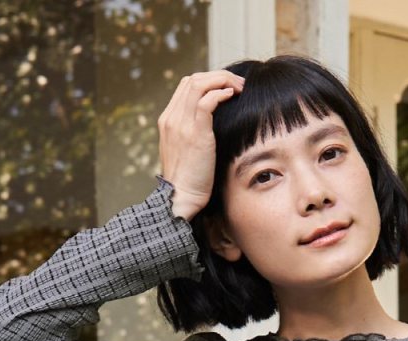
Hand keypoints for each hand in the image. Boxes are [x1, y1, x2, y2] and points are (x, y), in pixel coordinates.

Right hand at [158, 70, 246, 218]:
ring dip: (222, 80)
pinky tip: (232, 96)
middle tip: (238, 84)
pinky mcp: (194, 132)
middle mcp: (172, 117)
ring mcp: (181, 123)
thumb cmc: (189, 182)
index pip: (186, 86)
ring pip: (199, 83)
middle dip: (218, 76)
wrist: (180, 199)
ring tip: (239, 88)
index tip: (226, 88)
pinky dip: (220, 93)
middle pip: (192, 79)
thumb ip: (194, 134)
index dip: (208, 81)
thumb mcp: (187, 152)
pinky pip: (206, 100)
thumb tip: (213, 126)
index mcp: (168, 120)